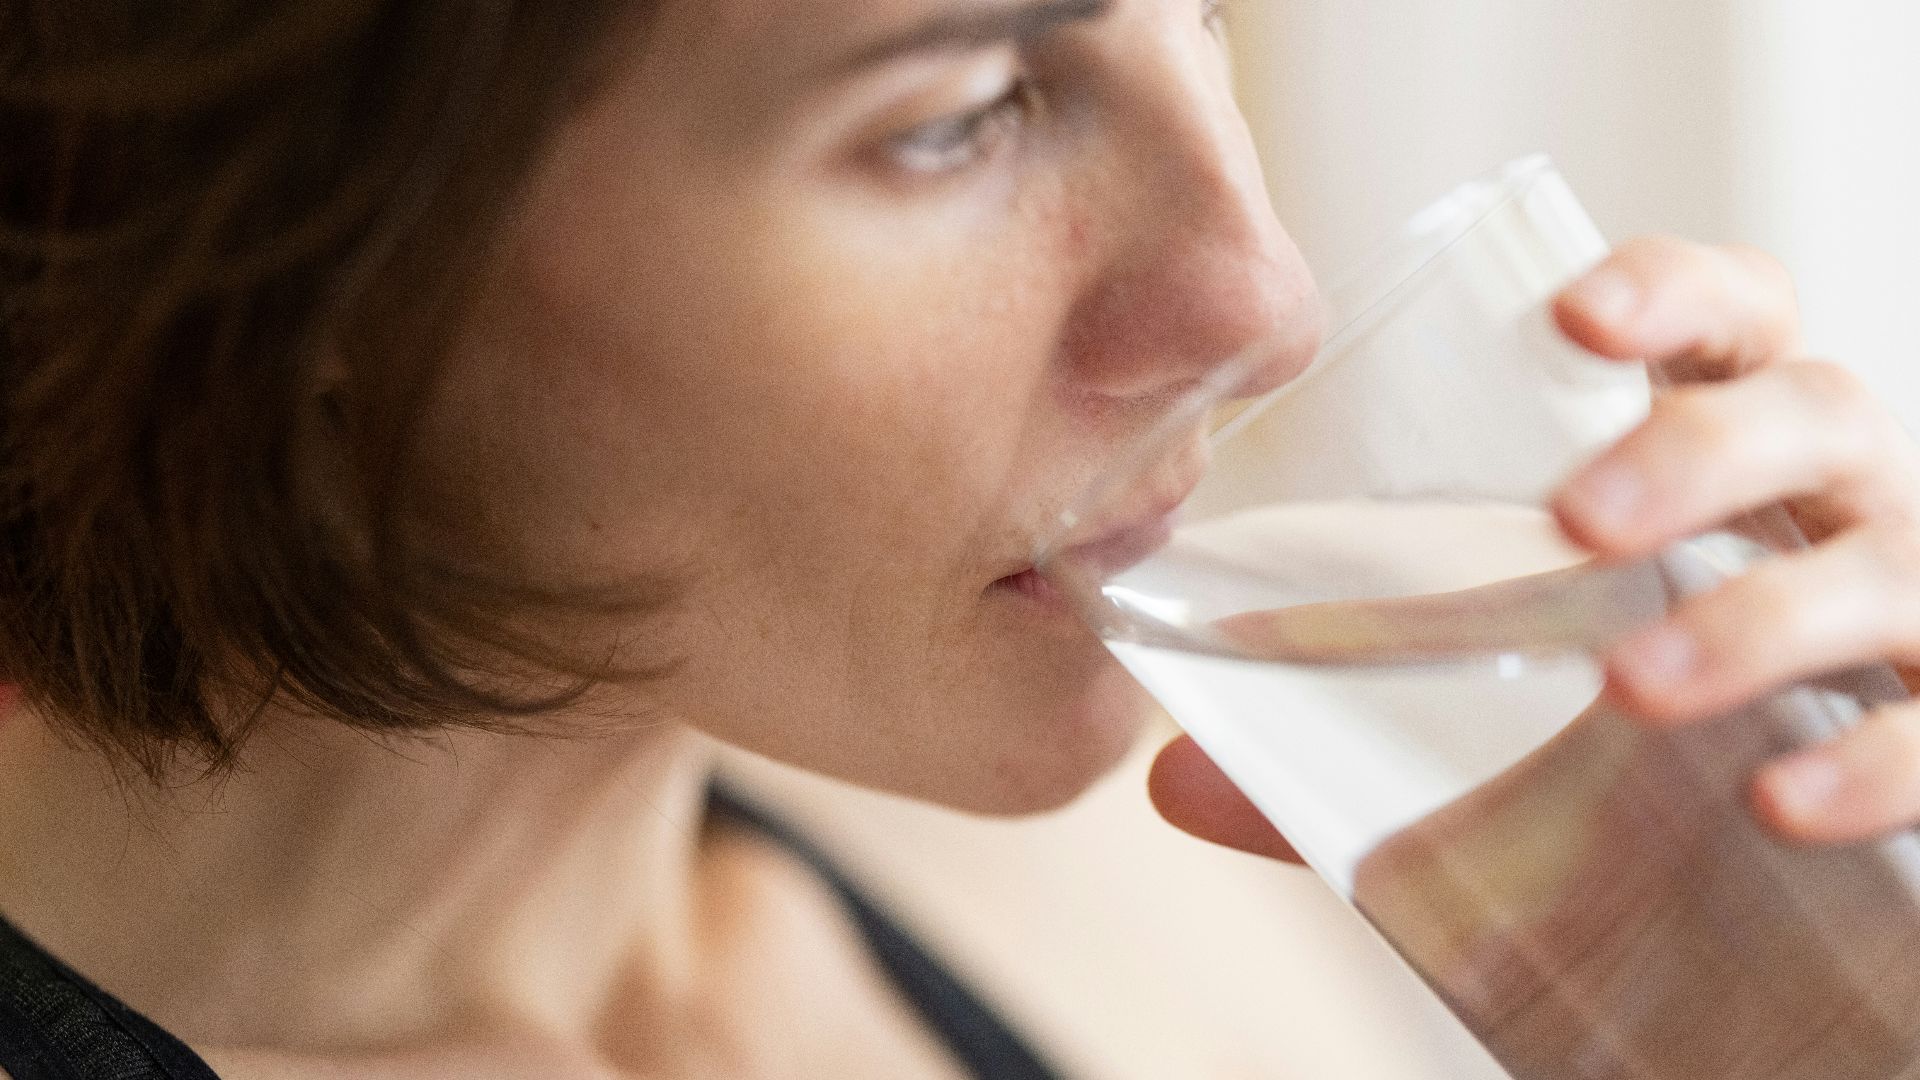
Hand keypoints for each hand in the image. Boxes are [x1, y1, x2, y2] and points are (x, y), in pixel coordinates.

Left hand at [1151, 236, 1919, 857]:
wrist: (1790, 916)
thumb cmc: (1642, 767)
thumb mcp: (1496, 734)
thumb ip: (1351, 743)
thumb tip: (1171, 775)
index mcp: (1725, 468)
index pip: (1730, 325)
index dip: (1673, 293)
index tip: (1571, 312)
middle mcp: (1835, 516)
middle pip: (1818, 410)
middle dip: (1703, 447)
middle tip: (1578, 516)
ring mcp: (1916, 620)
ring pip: (1890, 563)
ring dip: (1763, 615)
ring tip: (1635, 681)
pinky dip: (1879, 761)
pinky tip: (1783, 803)